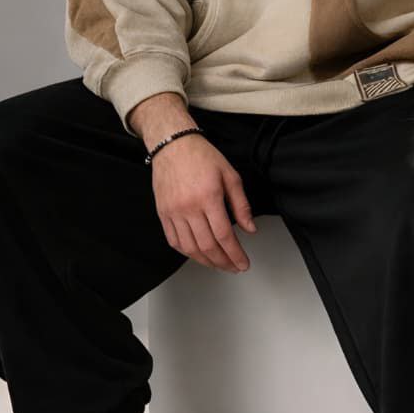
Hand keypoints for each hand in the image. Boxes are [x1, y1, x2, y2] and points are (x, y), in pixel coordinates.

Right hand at [151, 134, 256, 272]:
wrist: (173, 145)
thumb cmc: (202, 156)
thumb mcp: (230, 175)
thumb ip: (241, 205)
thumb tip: (250, 229)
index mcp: (209, 197)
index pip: (224, 235)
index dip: (235, 254)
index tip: (243, 263)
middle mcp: (189, 207)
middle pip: (207, 246)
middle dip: (223, 262)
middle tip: (234, 267)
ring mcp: (173, 212)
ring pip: (190, 248)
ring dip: (206, 261)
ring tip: (219, 264)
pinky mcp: (163, 213)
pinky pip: (174, 241)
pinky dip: (187, 252)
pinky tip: (198, 254)